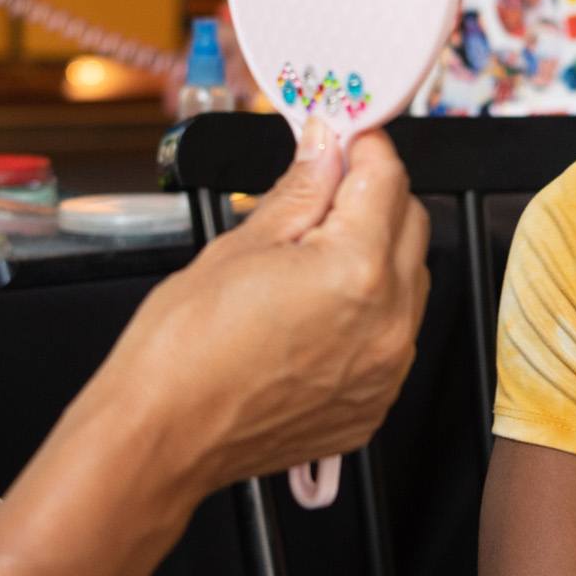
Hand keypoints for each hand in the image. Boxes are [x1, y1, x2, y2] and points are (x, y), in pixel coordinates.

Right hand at [99, 128, 428, 489]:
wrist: (163, 436)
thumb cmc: (184, 349)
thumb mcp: (241, 244)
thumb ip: (301, 190)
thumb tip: (325, 148)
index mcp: (356, 270)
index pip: (388, 178)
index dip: (363, 148)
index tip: (342, 140)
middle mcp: (387, 322)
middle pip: (411, 225)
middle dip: (375, 196)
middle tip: (324, 189)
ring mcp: (385, 370)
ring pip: (410, 282)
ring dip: (379, 253)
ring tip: (314, 256)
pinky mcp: (374, 403)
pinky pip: (393, 336)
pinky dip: (370, 311)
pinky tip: (318, 309)